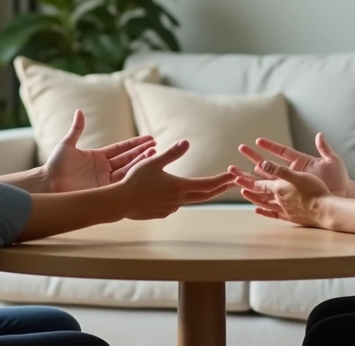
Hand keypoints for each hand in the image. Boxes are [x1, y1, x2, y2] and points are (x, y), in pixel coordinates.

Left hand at [44, 110, 156, 192]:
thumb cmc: (55, 165)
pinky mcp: (103, 192)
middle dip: (142, 153)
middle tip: (156, 147)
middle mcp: (103, 169)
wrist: (48, 185)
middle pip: (127, 160)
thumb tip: (80, 111)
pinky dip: (132, 178)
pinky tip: (143, 173)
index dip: (135, 144)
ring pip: (127, 171)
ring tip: (154, 156)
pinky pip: (121, 185)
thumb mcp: (67, 145)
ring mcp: (104, 181)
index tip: (149, 139)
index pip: (121, 149)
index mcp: (97, 157)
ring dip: (141, 164)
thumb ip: (77, 129)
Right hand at [118, 139, 235, 219]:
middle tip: (232, 183)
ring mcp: (170, 208)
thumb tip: (187, 142)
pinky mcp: (162, 213)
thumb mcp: (153, 162)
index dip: (223, 180)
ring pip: (190, 199)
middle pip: (205, 195)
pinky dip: (182, 198)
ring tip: (208, 187)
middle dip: (219, 188)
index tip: (234, 176)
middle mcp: (179, 200)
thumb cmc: (135, 181)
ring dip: (201, 193)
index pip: (208, 184)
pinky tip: (176, 194)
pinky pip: (176, 204)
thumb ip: (171, 153)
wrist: (120, 203)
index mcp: (180, 186)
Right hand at [229, 132, 348, 196]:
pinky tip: (251, 198)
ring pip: (268, 181)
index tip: (258, 140)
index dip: (270, 146)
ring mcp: (291, 186)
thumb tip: (320, 135)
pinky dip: (263, 198)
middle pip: (270, 164)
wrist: (342, 196)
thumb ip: (325, 149)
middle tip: (240, 149)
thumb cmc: (339, 178)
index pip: (282, 152)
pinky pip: (275, 198)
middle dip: (254, 157)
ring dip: (253, 177)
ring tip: (238, 173)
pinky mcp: (292, 199)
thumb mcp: (333, 162)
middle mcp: (293, 173)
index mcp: (301, 162)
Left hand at [232, 160, 332, 227]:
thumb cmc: (315, 191)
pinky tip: (258, 211)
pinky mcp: (290, 217)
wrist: (326, 211)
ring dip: (253, 198)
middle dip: (246, 185)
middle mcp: (278, 200)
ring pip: (263, 203)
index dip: (246, 178)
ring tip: (244, 194)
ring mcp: (284, 210)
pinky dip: (264, 212)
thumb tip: (262, 163)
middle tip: (235, 180)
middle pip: (258, 192)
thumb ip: (279, 170)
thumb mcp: (297, 176)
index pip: (258, 183)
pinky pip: (273, 215)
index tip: (234, 174)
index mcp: (279, 188)